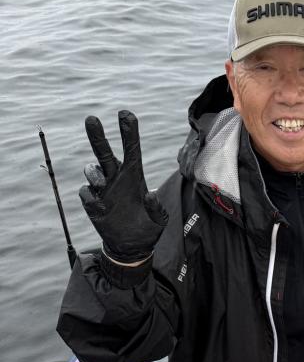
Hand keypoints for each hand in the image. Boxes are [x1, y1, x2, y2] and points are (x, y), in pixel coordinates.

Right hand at [79, 111, 167, 263]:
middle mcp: (116, 179)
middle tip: (92, 119)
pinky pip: (86, 193)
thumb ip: (157, 209)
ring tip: (102, 185)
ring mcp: (103, 190)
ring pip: (91, 170)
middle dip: (98, 136)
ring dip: (94, 174)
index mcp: (133, 177)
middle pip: (104, 153)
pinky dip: (90, 196)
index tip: (126, 114)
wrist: (130, 248)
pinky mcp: (92, 203)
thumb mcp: (159, 221)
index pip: (131, 150)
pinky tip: (100, 206)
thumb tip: (150, 194)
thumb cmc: (147, 230)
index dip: (129, 132)